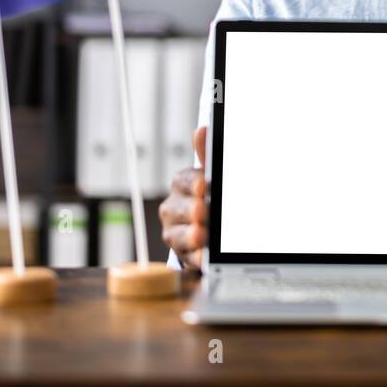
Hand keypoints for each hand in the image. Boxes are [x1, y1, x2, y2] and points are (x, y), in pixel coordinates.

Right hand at [158, 126, 208, 271]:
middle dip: (190, 209)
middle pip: (175, 209)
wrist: (213, 228)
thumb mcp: (213, 176)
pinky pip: (188, 257)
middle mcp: (173, 209)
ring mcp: (176, 233)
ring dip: (190, 234)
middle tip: (202, 209)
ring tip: (201, 235)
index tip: (204, 183)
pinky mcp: (184, 254)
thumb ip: (208, 155)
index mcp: (182, 185)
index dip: (192, 182)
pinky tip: (206, 255)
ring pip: (176, 235)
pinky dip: (197, 257)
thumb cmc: (212, 195)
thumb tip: (202, 129)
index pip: (181, 180)